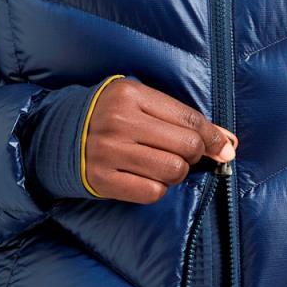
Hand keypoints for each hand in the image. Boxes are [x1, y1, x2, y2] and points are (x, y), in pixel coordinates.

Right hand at [84, 78, 236, 202]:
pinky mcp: (102, 179)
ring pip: (173, 171)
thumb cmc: (109, 116)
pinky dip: (159, 188)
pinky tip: (148, 178)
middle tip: (184, 154)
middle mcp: (119, 122)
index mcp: (130, 94)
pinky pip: (152, 192)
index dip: (214, 137)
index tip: (226, 148)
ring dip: (177, 173)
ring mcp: (108, 152)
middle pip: (186, 146)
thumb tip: (228, 144)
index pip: (189, 119)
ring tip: (164, 165)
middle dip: (195, 154)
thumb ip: (182, 118)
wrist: (58, 135)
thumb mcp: (140, 102)